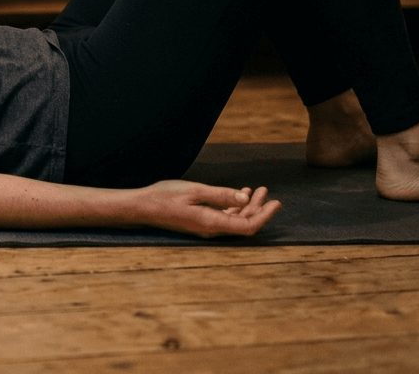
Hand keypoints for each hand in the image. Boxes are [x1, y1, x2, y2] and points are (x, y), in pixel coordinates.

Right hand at [129, 180, 280, 237]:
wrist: (142, 207)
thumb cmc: (165, 197)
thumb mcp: (195, 191)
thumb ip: (222, 195)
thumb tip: (246, 199)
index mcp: (211, 223)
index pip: (247, 226)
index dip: (264, 216)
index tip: (275, 202)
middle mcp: (211, 230)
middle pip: (244, 224)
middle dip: (258, 208)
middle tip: (267, 191)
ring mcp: (205, 227)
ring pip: (234, 220)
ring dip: (247, 206)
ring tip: (257, 190)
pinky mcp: (200, 223)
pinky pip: (224, 218)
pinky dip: (234, 207)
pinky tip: (239, 195)